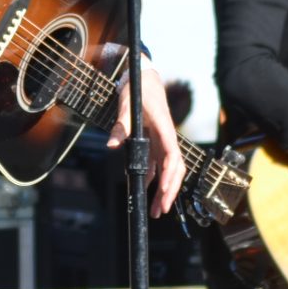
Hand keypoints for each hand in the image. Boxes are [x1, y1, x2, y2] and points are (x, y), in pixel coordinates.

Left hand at [105, 59, 187, 217]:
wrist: (144, 78)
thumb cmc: (138, 90)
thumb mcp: (127, 105)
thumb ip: (121, 126)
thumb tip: (112, 145)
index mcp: (164, 127)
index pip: (172, 154)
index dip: (169, 174)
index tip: (163, 189)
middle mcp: (167, 137)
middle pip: (175, 168)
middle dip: (170, 190)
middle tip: (161, 209)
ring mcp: (162, 141)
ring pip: (168, 170)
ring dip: (164, 190)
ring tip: (157, 210)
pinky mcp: (156, 143)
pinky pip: (157, 165)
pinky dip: (154, 180)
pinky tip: (146, 192)